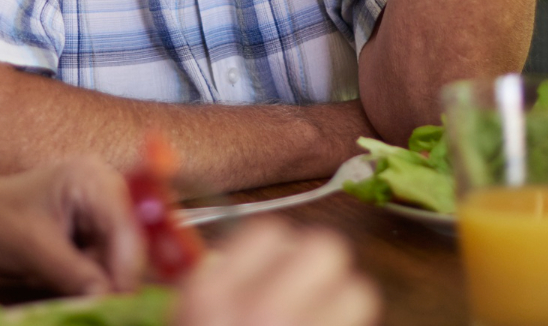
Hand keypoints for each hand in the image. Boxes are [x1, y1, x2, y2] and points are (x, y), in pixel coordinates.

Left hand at [0, 157, 144, 295]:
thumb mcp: (34, 250)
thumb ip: (76, 275)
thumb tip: (110, 300)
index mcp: (91, 179)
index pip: (127, 226)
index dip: (127, 266)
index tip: (119, 303)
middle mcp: (103, 188)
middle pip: (128, 240)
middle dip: (114, 274)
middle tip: (95, 302)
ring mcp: (98, 208)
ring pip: (118, 255)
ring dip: (100, 278)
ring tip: (66, 286)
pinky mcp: (90, 228)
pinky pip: (104, 260)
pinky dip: (90, 277)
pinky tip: (65, 280)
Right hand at [173, 220, 379, 325]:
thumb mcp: (185, 315)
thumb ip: (212, 281)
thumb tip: (251, 246)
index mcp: (210, 295)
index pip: (269, 231)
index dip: (277, 247)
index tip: (272, 268)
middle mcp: (259, 313)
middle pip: (325, 247)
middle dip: (320, 266)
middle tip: (306, 289)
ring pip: (358, 290)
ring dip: (343, 303)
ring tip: (322, 318)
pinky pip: (362, 323)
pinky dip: (348, 325)